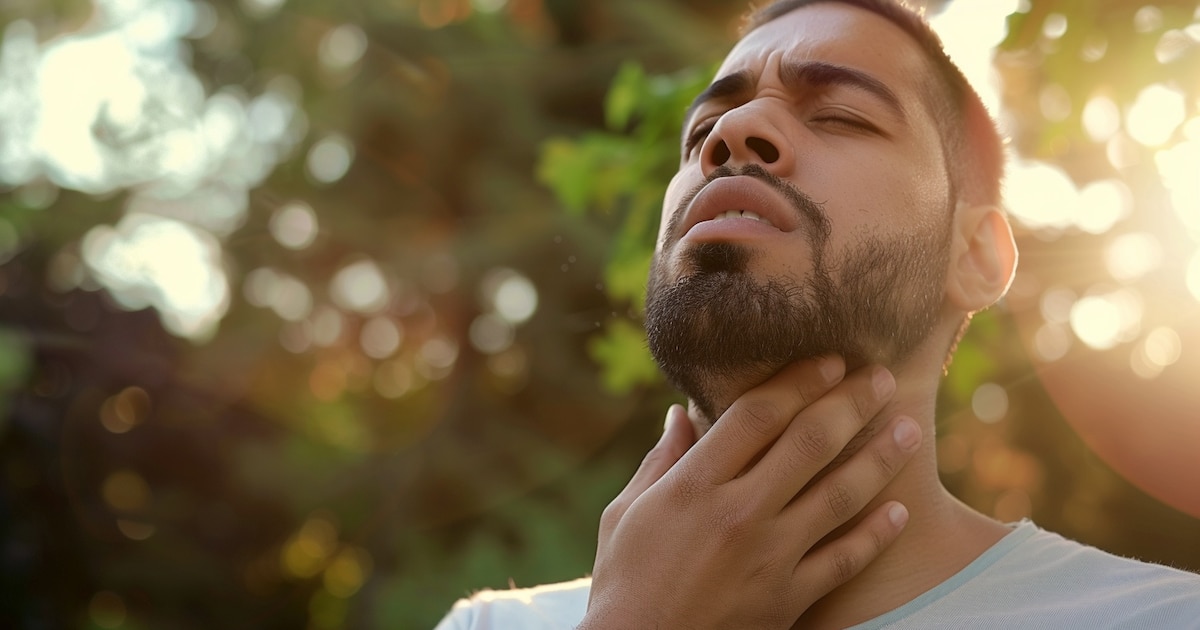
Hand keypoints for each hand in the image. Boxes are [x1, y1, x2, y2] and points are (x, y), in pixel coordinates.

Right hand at [579, 356, 921, 629]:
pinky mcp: (787, 599)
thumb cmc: (624, 582)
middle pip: (809, 443)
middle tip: (882, 378)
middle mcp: (737, 514)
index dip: (799, 380)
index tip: (830, 360)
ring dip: (879, 458)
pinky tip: (898, 510)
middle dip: (852, 403)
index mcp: (693, 486)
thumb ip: (661, 461)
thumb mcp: (625, 514)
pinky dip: (876, 534)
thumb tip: (680, 414)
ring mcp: (768, 558)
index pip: (758, 414)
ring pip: (838, 495)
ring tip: (907, 431)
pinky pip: (844, 560)